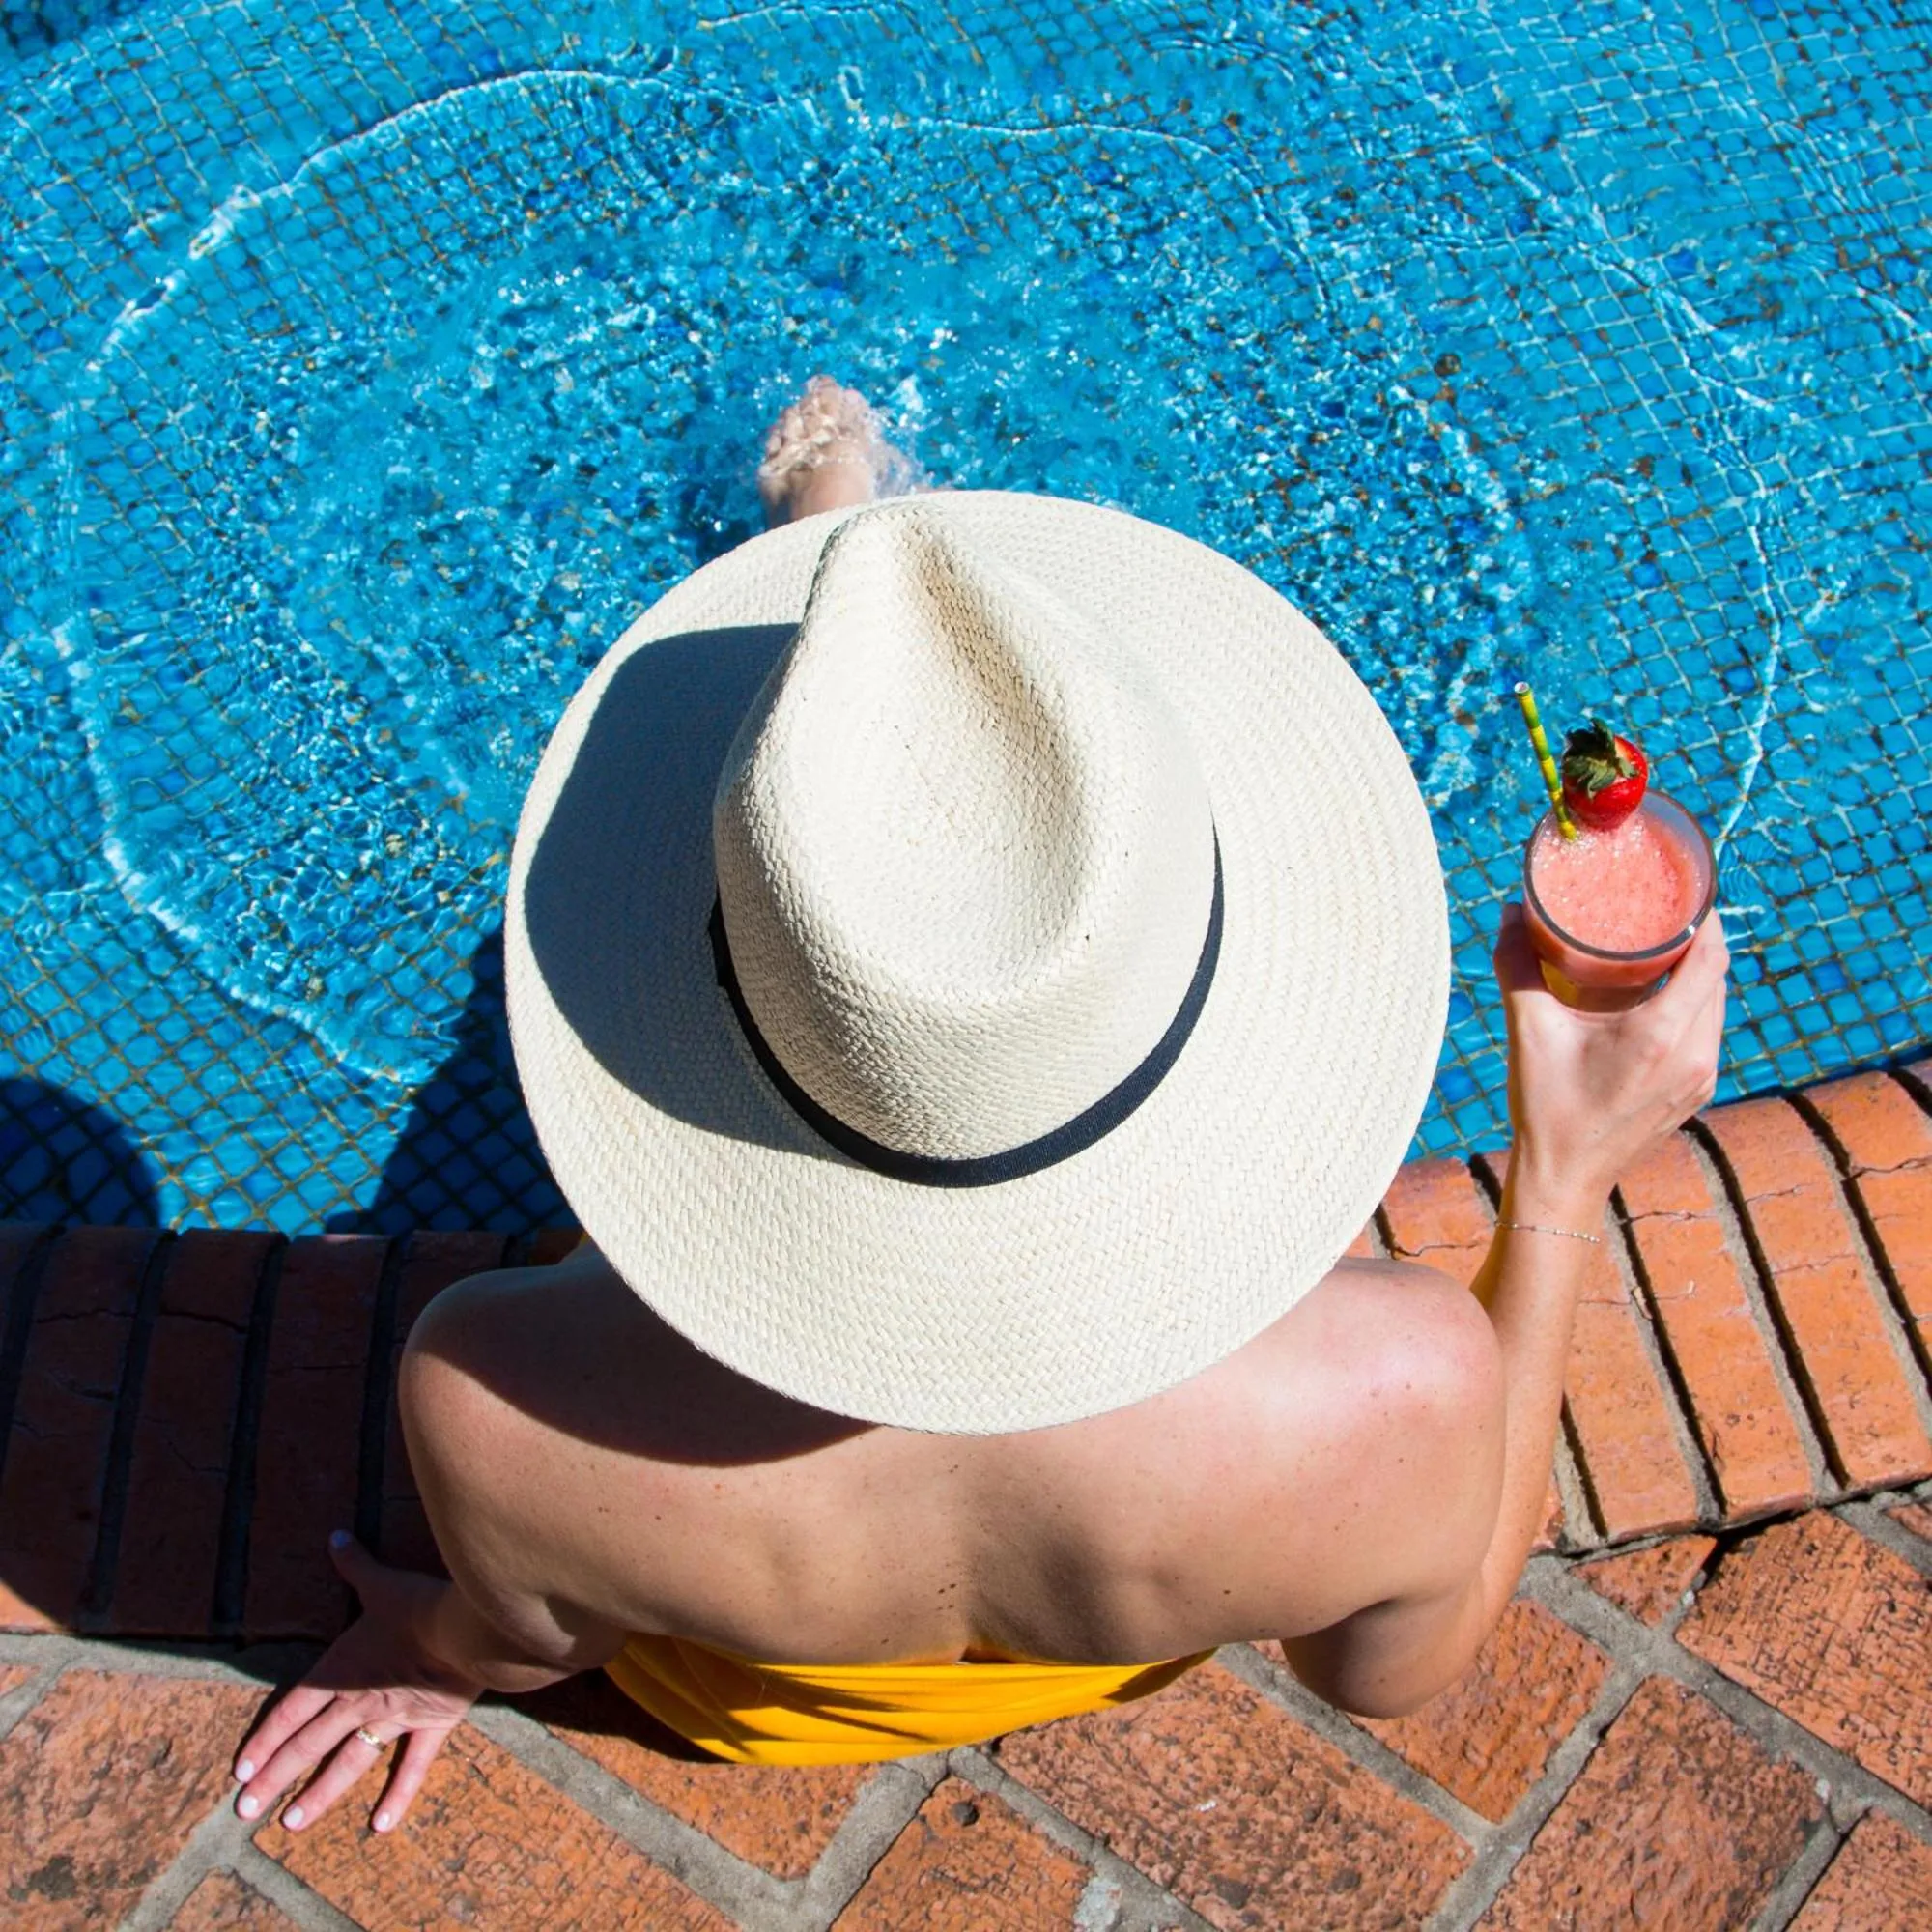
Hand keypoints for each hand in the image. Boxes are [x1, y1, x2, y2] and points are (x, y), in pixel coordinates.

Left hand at [234, 1533, 481, 1834]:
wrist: (465, 1629)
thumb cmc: (420, 1604)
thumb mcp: (383, 1582)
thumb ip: (355, 1563)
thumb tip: (334, 1536)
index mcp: (343, 1670)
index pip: (293, 1709)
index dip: (266, 1738)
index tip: (241, 1769)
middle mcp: (359, 1701)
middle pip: (309, 1745)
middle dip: (276, 1777)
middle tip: (246, 1810)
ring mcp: (394, 1719)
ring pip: (348, 1764)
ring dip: (318, 1794)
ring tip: (290, 1823)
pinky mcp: (430, 1727)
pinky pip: (410, 1768)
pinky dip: (396, 1796)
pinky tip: (380, 1825)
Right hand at [1493, 904, 1727, 1215]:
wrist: (1566, 1177)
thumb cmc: (1548, 1107)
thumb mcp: (1529, 1031)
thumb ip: (1518, 966)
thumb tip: (1513, 912)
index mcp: (1659, 1035)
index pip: (1709, 957)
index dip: (1705, 916)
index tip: (1687, 885)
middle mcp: (1693, 1054)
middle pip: (1717, 975)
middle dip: (1698, 936)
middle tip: (1666, 905)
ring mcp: (1701, 1075)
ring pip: (1715, 1002)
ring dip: (1696, 969)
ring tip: (1663, 942)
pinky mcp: (1697, 1088)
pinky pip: (1707, 1029)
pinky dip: (1691, 1002)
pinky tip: (1661, 992)